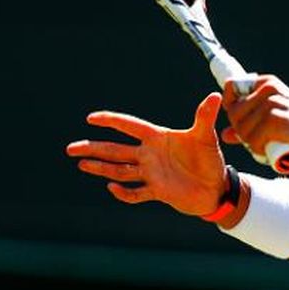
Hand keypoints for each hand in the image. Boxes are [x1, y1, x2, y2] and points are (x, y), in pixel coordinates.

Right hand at [66, 92, 227, 216]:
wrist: (217, 188)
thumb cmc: (211, 160)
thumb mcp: (206, 138)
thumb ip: (205, 117)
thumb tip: (214, 96)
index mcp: (159, 138)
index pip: (131, 126)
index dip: (112, 121)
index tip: (91, 118)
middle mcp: (151, 155)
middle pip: (117, 150)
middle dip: (94, 148)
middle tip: (71, 148)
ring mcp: (151, 173)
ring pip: (120, 170)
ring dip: (101, 167)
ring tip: (81, 163)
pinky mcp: (157, 191)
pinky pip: (135, 193)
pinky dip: (123, 193)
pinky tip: (111, 188)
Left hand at [222, 75, 288, 163]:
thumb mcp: (271, 122)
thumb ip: (248, 125)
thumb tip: (225, 134)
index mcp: (266, 83)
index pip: (232, 87)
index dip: (231, 107)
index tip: (242, 122)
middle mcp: (269, 89)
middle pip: (234, 113)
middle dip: (241, 131)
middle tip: (258, 140)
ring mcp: (274, 103)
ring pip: (243, 129)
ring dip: (251, 143)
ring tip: (267, 145)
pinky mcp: (278, 120)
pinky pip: (254, 139)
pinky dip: (258, 149)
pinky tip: (269, 150)